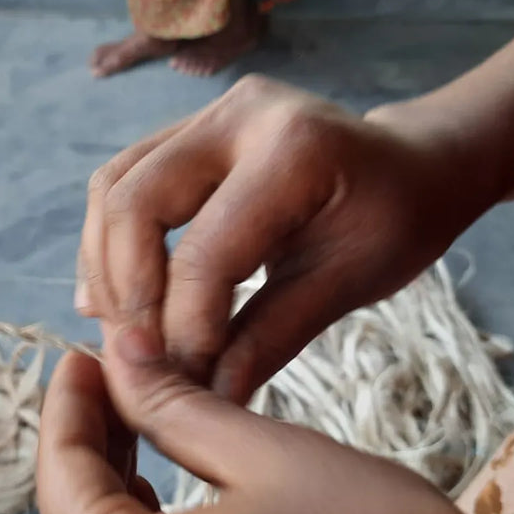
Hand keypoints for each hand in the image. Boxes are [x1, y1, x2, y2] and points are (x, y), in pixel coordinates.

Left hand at [38, 338, 513, 513]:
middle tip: (114, 380)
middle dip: (88, 449)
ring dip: (112, 500)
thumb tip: (120, 359)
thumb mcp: (269, 457)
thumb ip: (172, 407)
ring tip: (136, 428)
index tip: (81, 357)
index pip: (60, 480)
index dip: (68, 406)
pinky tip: (163, 503)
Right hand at [76, 74, 492, 401]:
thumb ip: (269, 337)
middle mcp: (237, 113)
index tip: (187, 383)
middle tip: (138, 358)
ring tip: (122, 331)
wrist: (409, 165)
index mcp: (294, 150)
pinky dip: (110, 242)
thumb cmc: (397, 221)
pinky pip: (122, 181)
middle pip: (132, 202)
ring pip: (112, 186)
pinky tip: (116, 295)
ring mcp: (205, 112)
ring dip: (104, 266)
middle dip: (127, 293)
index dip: (185, 327)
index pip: (207, 252)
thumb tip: (206, 401)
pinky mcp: (185, 128)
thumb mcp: (347, 283)